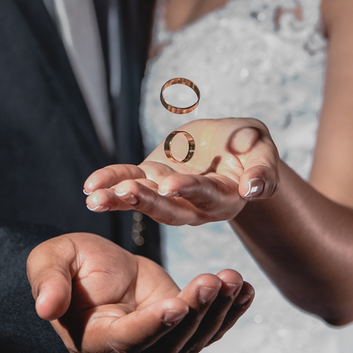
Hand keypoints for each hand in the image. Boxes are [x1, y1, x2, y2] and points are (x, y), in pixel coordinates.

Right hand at [27, 233, 253, 352]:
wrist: (91, 268)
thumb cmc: (66, 264)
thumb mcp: (51, 260)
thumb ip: (48, 281)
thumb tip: (45, 308)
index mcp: (96, 340)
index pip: (127, 340)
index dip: (151, 325)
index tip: (173, 305)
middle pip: (168, 341)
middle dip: (195, 312)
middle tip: (213, 280)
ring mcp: (157, 344)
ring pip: (193, 338)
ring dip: (217, 311)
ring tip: (233, 278)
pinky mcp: (178, 329)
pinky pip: (207, 328)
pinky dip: (230, 311)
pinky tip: (246, 290)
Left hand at [83, 118, 279, 225]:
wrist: (229, 144)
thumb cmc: (251, 147)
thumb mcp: (262, 150)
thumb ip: (262, 170)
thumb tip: (254, 189)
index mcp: (224, 199)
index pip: (205, 195)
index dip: (188, 189)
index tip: (169, 186)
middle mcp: (194, 206)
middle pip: (168, 208)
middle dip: (145, 201)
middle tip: (124, 193)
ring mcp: (169, 195)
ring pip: (143, 200)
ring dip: (118, 198)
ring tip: (94, 197)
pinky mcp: (151, 180)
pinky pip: (128, 182)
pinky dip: (110, 182)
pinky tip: (90, 187)